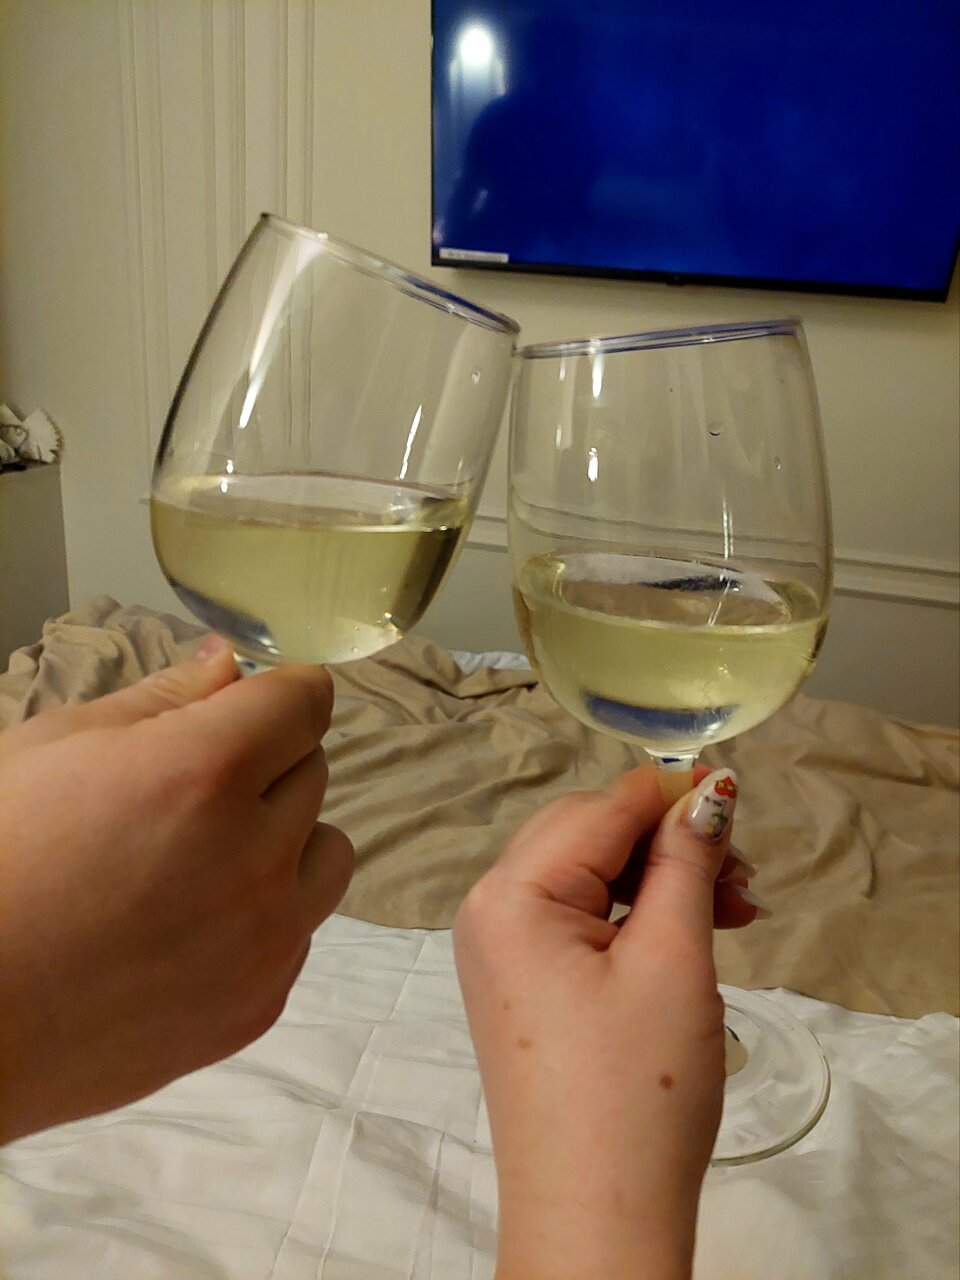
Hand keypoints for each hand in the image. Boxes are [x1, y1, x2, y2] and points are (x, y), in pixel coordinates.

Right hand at [0, 637, 352, 1142]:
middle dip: (267, 763)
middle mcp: (256, 854)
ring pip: (327, 853)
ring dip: (287, 840)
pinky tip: (190, 926)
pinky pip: (299, 930)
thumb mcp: (56, 748)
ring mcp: (266, 937)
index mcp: (206, 773)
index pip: (305, 701)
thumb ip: (162, 699)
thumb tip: (228, 663)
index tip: (259, 701)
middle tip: (194, 787)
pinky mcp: (260, 1002)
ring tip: (208, 857)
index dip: (283, 690)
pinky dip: (264, 916)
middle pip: (314, 770)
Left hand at [454, 765, 758, 1279]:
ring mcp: (499, 951)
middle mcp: (488, 910)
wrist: (598, 1216)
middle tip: (743, 878)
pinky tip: (686, 934)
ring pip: (586, 876)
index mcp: (510, 893)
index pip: (599, 808)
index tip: (738, 798)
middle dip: (666, 841)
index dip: (670, 795)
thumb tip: (707, 788)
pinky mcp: (521, 986)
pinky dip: (633, 916)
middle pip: (586, 835)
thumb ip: (686, 861)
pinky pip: (576, 920)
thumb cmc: (640, 1083)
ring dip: (657, 879)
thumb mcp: (673, 959)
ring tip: (733, 911)